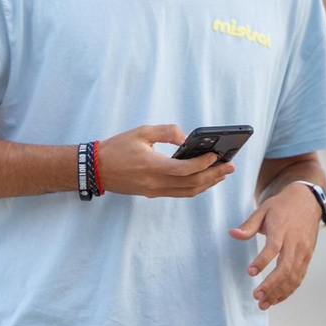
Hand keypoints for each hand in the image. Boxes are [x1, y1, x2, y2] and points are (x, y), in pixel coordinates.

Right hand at [97, 125, 233, 197]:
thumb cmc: (116, 148)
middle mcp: (155, 183)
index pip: (185, 170)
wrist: (95, 169)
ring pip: (188, 192)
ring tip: (222, 174)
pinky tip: (203, 180)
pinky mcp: (152, 193)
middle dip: (214, 175)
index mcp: (152, 166)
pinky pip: (179, 193)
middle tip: (230, 167)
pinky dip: (195, 187)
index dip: (204, 164)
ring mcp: (154, 191)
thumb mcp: (141, 132)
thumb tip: (187, 138)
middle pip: (192, 184)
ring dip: (207, 184)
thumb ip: (166, 132)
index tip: (217, 156)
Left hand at [229, 183, 322, 309]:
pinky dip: (289, 290)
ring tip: (264, 304)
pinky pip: (299, 277)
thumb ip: (248, 225)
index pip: (273, 247)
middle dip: (271, 285)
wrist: (307, 201)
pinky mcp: (308, 257)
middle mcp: (295, 242)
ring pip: (294, 276)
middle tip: (256, 296)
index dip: (262, 261)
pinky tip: (276, 299)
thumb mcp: (263, 210)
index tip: (250, 272)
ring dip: (279, 292)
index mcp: (282, 228)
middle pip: (286, 267)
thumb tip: (232, 234)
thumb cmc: (280, 206)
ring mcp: (304, 251)